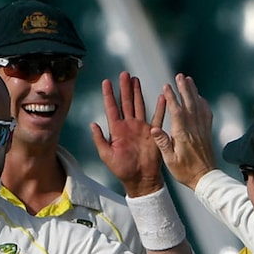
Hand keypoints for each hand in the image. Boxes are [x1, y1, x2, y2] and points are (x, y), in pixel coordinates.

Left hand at [90, 71, 165, 196]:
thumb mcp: (106, 155)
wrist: (140, 179)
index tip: (106, 82)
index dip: (109, 95)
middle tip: (124, 73)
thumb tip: (92, 123)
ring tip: (136, 79)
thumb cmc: (122, 169)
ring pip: (139, 105)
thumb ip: (99, 139)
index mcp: (117, 130)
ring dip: (138, 92)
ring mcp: (141, 128)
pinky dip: (160, 107)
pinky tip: (161, 96)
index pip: (112, 108)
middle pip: (126, 102)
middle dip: (125, 88)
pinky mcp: (153, 133)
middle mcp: (129, 125)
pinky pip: (157, 117)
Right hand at [150, 74, 216, 189]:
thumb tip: (153, 129)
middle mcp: (194, 129)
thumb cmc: (185, 171)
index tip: (166, 86)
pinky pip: (206, 113)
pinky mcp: (207, 132)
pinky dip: (203, 103)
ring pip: (198, 106)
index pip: (176, 112)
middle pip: (189, 104)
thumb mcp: (170, 160)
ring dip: (193, 92)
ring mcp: (202, 130)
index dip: (171, 98)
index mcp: (183, 135)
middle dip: (184, 89)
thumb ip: (163, 143)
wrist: (205, 178)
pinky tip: (199, 97)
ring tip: (189, 80)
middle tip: (180, 76)